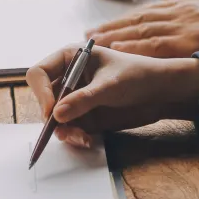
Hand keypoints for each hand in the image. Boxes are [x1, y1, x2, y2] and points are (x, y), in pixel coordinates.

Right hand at [26, 44, 198, 146]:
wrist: (160, 92)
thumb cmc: (137, 75)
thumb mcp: (110, 85)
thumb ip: (84, 99)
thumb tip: (56, 114)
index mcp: (69, 58)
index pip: (39, 73)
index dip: (41, 93)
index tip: (52, 111)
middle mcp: (67, 78)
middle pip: (43, 99)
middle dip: (51, 117)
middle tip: (64, 131)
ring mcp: (74, 98)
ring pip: (53, 118)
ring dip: (63, 131)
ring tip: (81, 138)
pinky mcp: (83, 115)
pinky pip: (68, 128)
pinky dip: (73, 136)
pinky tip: (87, 140)